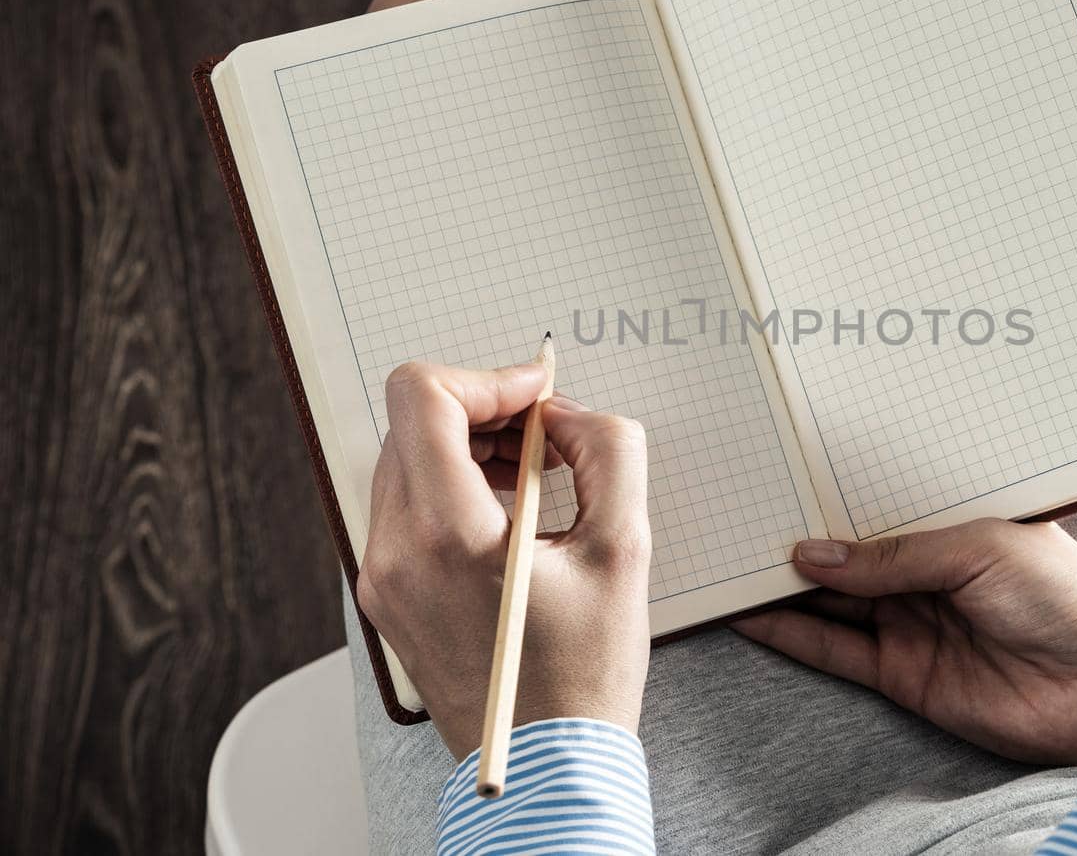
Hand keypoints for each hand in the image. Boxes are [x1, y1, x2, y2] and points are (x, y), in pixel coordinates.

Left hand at [357, 360, 651, 758]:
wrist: (543, 767)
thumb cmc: (582, 677)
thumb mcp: (623, 549)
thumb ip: (608, 453)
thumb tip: (569, 415)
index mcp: (444, 535)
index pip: (423, 396)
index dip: (488, 378)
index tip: (538, 396)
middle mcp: (394, 551)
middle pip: (414, 424)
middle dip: (486, 411)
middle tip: (548, 436)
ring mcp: (382, 576)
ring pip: (407, 461)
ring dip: (470, 447)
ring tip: (535, 477)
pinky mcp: (388, 595)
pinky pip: (407, 507)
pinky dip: (455, 487)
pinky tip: (511, 515)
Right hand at [732, 519, 1076, 764]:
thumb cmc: (1062, 595)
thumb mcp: (976, 547)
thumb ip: (893, 555)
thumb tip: (816, 554)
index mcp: (950, 533)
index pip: (876, 516)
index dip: (831, 505)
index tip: (781, 488)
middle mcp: (925, 578)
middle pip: (846, 561)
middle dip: (797, 544)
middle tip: (741, 524)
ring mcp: (911, 626)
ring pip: (831, 605)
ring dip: (783, 590)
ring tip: (731, 566)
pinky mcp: (903, 675)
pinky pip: (837, 652)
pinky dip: (794, 636)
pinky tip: (755, 617)